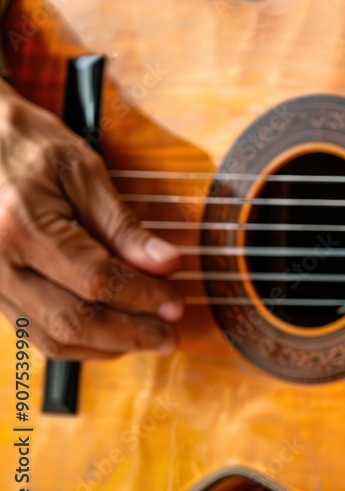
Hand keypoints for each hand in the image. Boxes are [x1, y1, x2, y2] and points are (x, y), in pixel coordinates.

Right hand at [0, 83, 183, 358]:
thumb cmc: (24, 143)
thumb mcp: (80, 169)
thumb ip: (122, 223)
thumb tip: (167, 263)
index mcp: (22, 227)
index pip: (96, 281)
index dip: (143, 297)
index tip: (177, 302)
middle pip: (73, 321)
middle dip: (130, 334)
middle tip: (171, 334)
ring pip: (52, 338)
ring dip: (107, 346)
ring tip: (149, 337)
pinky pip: (35, 332)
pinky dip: (79, 342)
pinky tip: (113, 333)